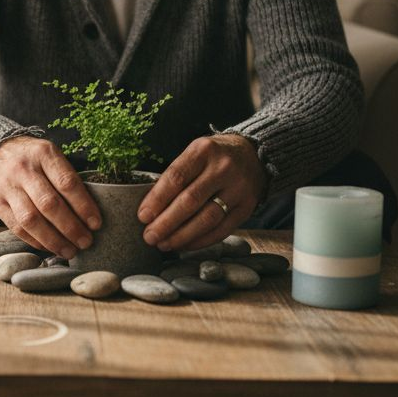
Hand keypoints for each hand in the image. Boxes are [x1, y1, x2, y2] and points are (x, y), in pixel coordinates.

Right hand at [0, 136, 102, 258]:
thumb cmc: (32, 158)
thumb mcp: (50, 155)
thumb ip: (66, 177)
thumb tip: (88, 213)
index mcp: (44, 154)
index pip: (67, 183)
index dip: (84, 206)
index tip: (96, 224)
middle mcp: (24, 169)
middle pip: (49, 204)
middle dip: (71, 227)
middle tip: (86, 242)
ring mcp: (8, 187)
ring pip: (31, 220)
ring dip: (53, 240)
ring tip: (69, 251)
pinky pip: (17, 228)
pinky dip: (36, 241)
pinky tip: (50, 247)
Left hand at [136, 134, 267, 251]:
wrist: (254, 155)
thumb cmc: (214, 157)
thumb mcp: (195, 154)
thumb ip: (176, 176)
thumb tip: (151, 209)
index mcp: (204, 150)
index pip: (176, 177)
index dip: (157, 199)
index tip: (143, 216)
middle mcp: (223, 168)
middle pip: (190, 200)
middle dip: (166, 222)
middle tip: (149, 236)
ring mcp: (238, 189)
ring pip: (206, 218)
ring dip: (182, 236)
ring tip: (163, 244)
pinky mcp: (247, 207)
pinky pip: (222, 230)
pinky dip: (200, 241)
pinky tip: (184, 245)